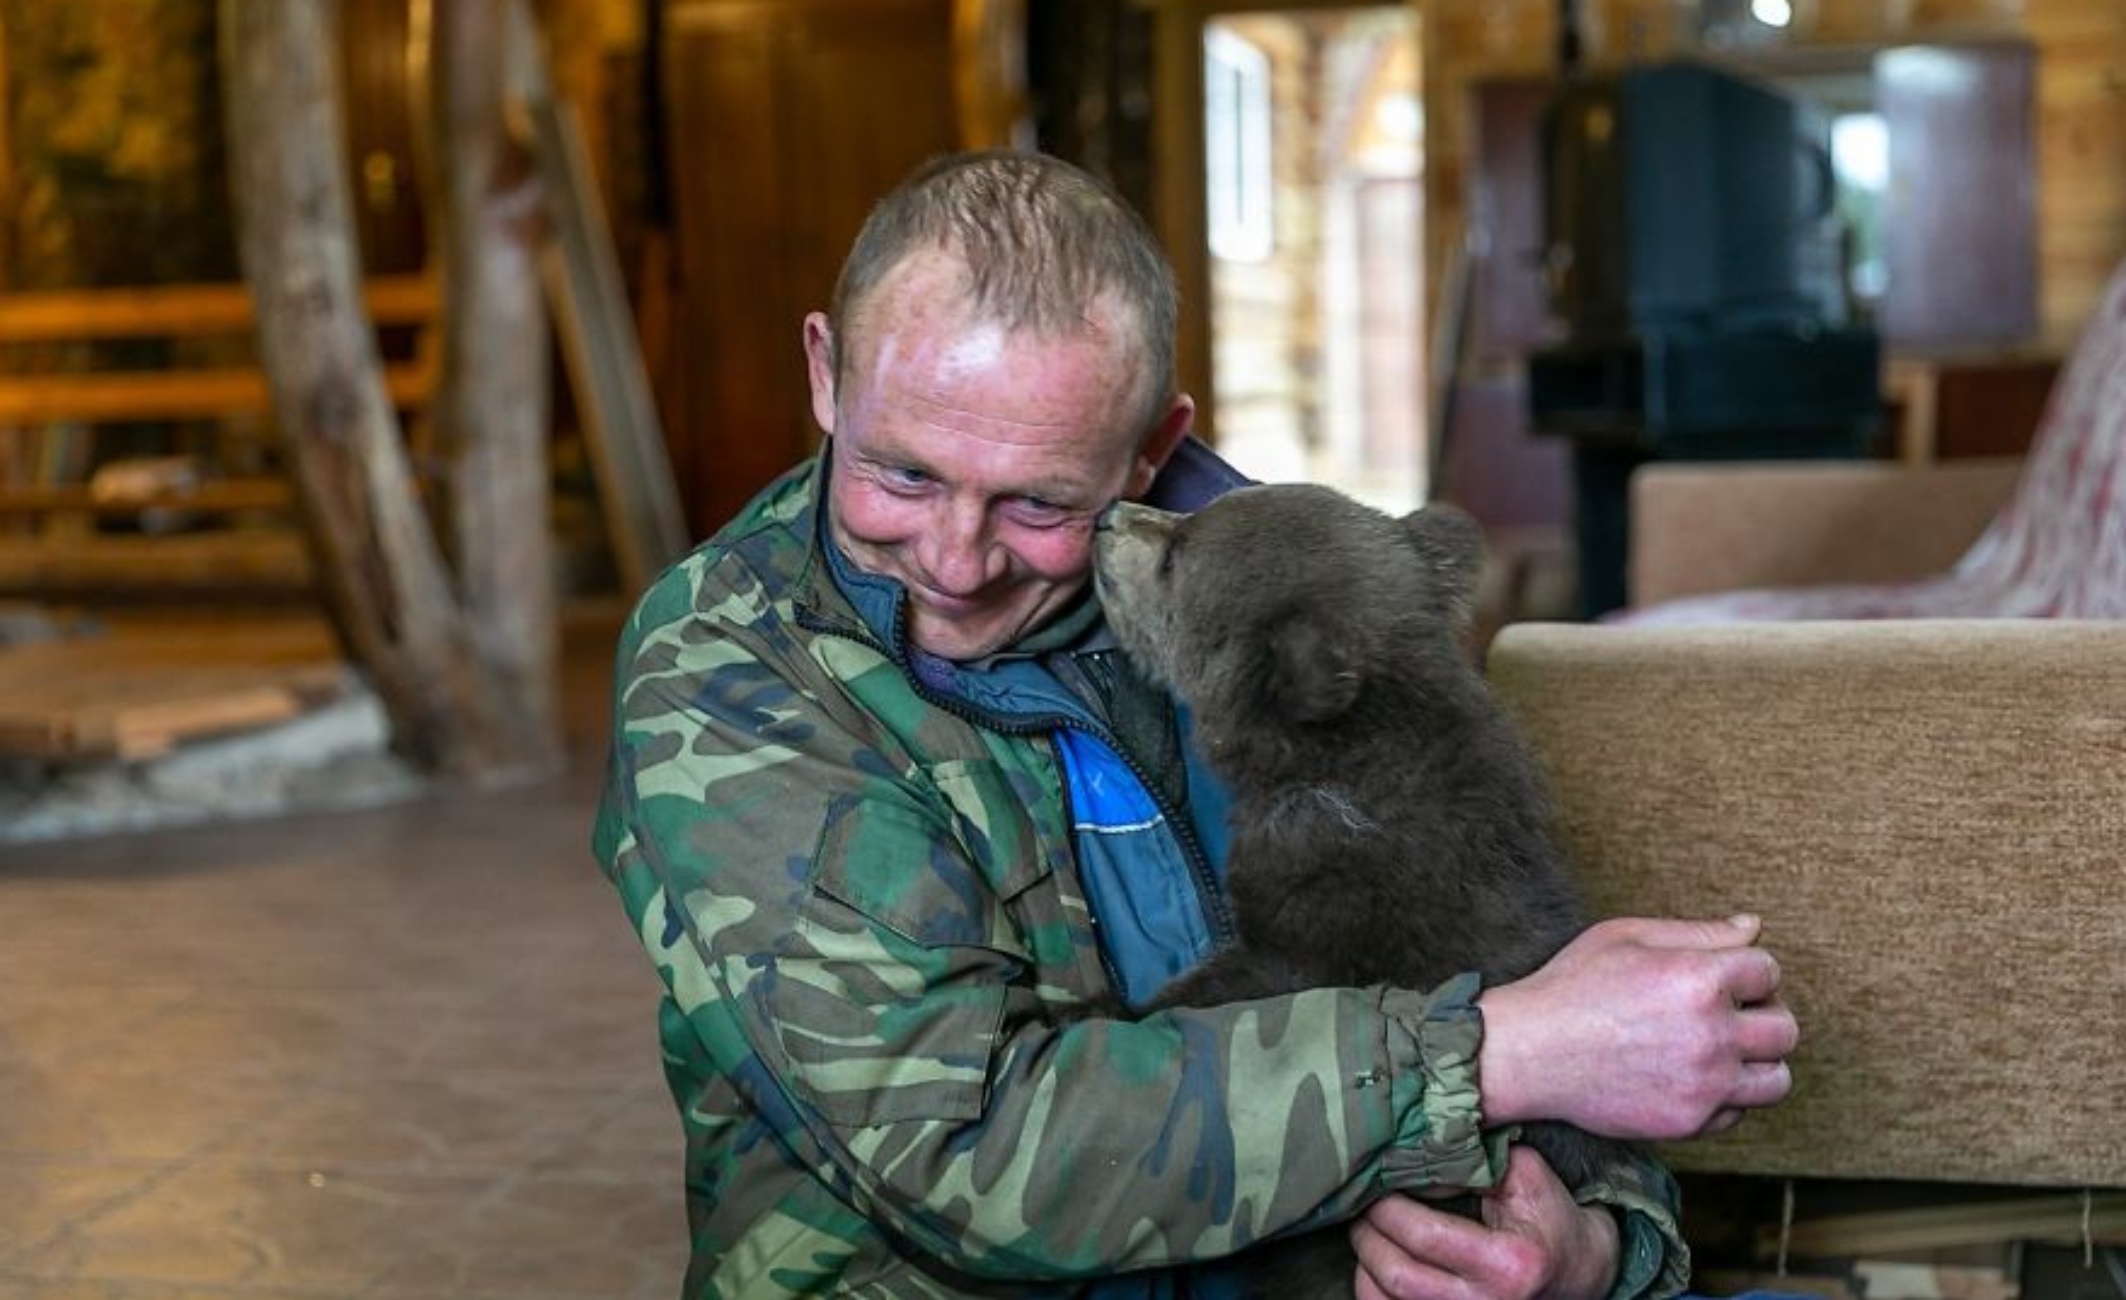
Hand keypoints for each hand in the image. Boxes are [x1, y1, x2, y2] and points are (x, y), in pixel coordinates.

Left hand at [1350, 1147, 1617, 1298]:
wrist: (1578, 1273)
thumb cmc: (1549, 1218)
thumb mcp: (1526, 1174)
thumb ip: (1473, 1157)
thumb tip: (1412, 1147)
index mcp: (1507, 1264)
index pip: (1423, 1236)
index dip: (1386, 1206)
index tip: (1377, 1181)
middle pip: (1397, 1275)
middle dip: (1367, 1233)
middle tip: (1361, 1203)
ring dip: (1365, 1262)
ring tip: (1367, 1229)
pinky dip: (1373, 1287)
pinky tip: (1376, 1262)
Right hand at [1477, 915, 1798, 1141]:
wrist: (1530, 1052)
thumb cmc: (1572, 986)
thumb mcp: (1628, 936)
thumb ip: (1698, 932)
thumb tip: (1753, 927)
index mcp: (1699, 979)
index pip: (1769, 971)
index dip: (1748, 971)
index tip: (1725, 977)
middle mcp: (1711, 1034)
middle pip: (1785, 1028)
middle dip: (1763, 1015)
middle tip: (1730, 1013)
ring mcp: (1704, 1084)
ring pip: (1776, 1080)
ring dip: (1758, 1062)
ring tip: (1723, 1049)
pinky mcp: (1690, 1121)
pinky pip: (1738, 1112)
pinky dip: (1726, 1096)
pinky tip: (1692, 1075)